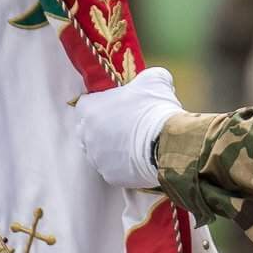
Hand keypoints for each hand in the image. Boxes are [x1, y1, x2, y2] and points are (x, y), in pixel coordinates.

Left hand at [74, 67, 181, 188]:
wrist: (167, 144)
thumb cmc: (156, 109)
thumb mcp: (155, 80)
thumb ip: (150, 76)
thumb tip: (158, 78)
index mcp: (90, 109)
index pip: (85, 104)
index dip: (100, 104)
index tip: (115, 105)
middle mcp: (87, 135)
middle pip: (88, 130)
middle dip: (102, 127)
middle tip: (125, 125)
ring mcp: (97, 158)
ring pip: (99, 152)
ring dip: (112, 147)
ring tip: (134, 144)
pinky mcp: (110, 176)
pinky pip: (113, 169)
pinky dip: (123, 165)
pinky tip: (139, 159)